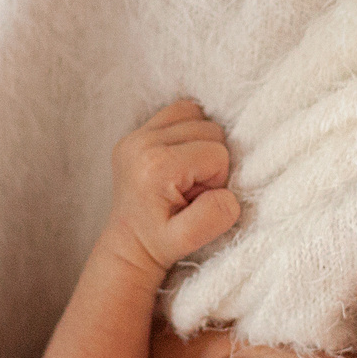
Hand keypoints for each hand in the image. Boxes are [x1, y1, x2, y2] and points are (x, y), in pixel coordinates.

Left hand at [107, 99, 240, 269]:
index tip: (195, 199)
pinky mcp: (135, 133)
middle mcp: (141, 142)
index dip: (216, 180)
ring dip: (200, 144)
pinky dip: (188, 132)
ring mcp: (135, 134)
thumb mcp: (187, 240)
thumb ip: (213, 216)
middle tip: (190, 190)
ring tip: (183, 176)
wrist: (129, 245)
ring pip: (196, 116)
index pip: (217, 154)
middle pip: (210, 129)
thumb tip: (227, 193)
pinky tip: (178, 161)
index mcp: (155, 166)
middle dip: (210, 161)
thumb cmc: (159, 243)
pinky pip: (179, 112)